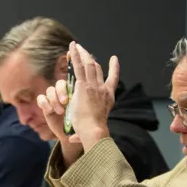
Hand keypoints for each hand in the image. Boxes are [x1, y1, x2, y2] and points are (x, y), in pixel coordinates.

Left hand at [36, 42, 117, 164]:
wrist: (94, 130)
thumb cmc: (93, 133)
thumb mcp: (90, 128)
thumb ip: (80, 132)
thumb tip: (73, 140)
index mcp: (108, 97)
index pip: (113, 80)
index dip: (114, 69)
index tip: (114, 60)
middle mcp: (102, 89)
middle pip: (97, 69)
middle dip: (91, 58)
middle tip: (85, 51)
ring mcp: (93, 86)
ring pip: (88, 65)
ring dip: (82, 54)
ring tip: (76, 46)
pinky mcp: (82, 85)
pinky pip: (79, 67)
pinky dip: (76, 56)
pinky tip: (72, 47)